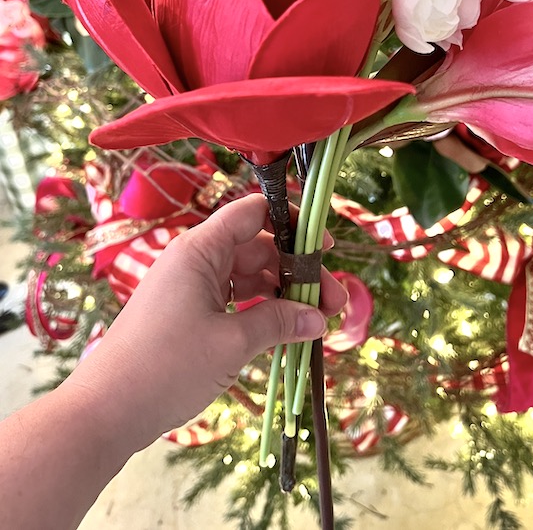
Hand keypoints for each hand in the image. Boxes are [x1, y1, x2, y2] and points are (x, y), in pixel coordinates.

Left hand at [65, 194, 346, 450]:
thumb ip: (278, 322)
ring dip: (282, 296)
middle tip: (334, 304)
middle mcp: (195, 260)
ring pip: (248, 277)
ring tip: (315, 323)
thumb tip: (318, 318)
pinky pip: (233, 301)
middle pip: (258, 249)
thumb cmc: (166, 367)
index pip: (253, 213)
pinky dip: (260, 312)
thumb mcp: (231, 343)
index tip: (325, 246)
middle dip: (297, 273)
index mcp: (200, 250)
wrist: (106, 411)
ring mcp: (190, 288)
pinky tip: (285, 334)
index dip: (292, 222)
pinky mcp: (187, 315)